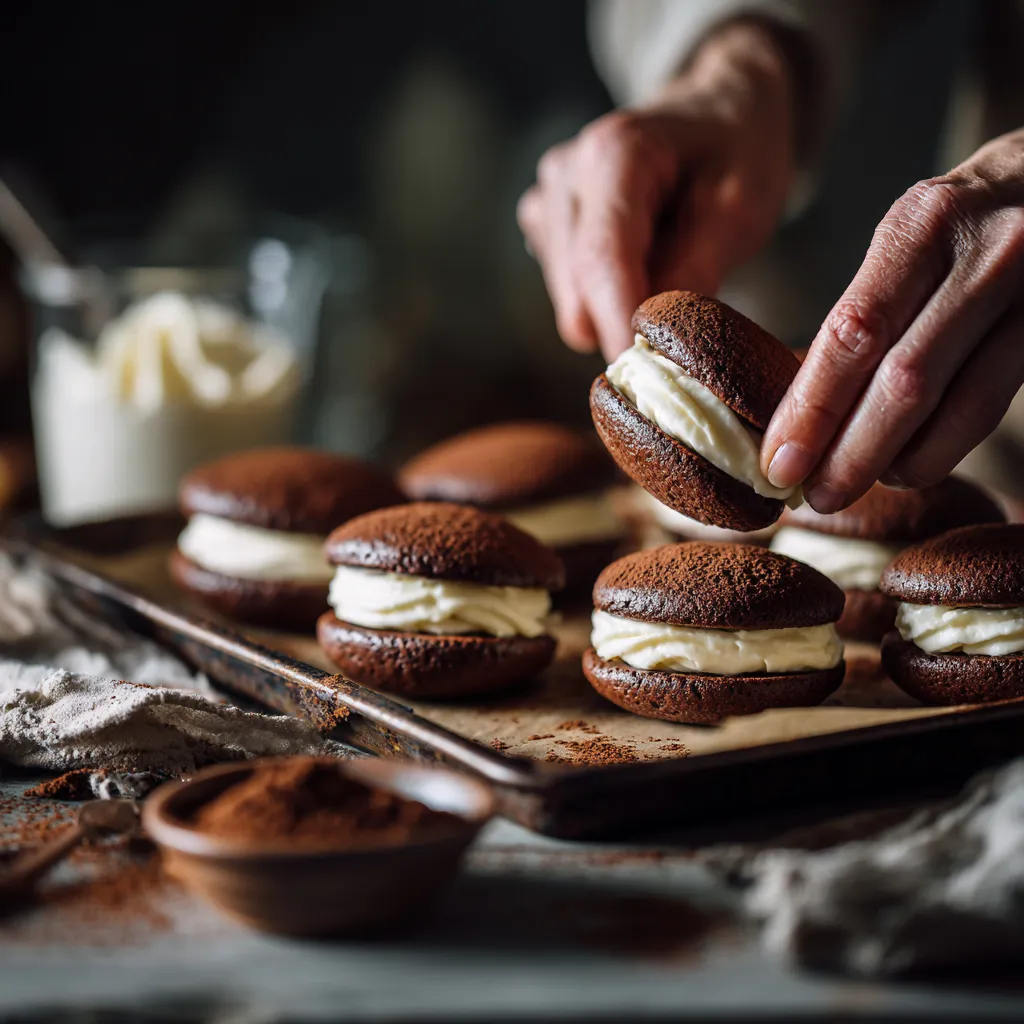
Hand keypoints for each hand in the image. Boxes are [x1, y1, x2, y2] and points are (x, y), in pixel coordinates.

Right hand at [517, 19, 797, 360]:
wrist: (715, 110)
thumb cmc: (735, 151)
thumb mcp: (743, 204)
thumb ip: (699, 265)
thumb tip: (654, 333)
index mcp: (613, 154)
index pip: (602, 261)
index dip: (620, 326)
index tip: (650, 378)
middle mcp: (564, 175)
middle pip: (578, 292)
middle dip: (625, 322)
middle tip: (683, 324)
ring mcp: (545, 200)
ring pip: (571, 303)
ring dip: (618, 309)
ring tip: (667, 268)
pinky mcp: (542, 225)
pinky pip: (569, 293)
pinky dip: (606, 296)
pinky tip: (641, 260)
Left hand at [762, 129, 1023, 512]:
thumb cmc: (960, 223)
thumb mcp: (907, 238)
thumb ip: (865, 313)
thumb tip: (798, 416)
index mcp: (923, 225)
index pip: (854, 334)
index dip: (812, 410)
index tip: (777, 463)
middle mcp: (986, 255)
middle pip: (905, 382)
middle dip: (849, 452)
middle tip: (811, 495)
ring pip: (958, 407)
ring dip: (896, 463)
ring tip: (850, 484)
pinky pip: (990, 409)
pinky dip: (939, 448)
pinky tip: (903, 465)